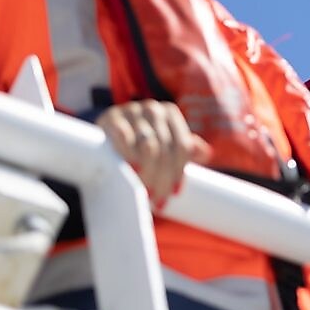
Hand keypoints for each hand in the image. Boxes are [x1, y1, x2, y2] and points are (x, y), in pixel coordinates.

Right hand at [96, 100, 211, 207]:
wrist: (102, 133)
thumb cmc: (139, 143)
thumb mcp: (163, 143)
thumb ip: (184, 148)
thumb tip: (206, 153)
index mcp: (170, 113)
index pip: (182, 145)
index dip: (180, 171)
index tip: (175, 193)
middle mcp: (154, 109)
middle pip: (166, 149)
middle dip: (163, 177)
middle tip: (158, 200)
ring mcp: (132, 111)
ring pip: (148, 146)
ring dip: (148, 172)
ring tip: (145, 192)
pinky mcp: (111, 117)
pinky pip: (124, 136)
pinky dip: (129, 155)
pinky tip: (131, 170)